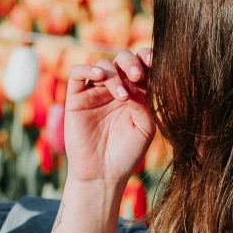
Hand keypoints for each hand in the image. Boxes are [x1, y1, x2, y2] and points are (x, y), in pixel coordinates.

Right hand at [63, 48, 154, 184]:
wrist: (103, 174)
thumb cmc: (127, 153)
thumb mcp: (144, 127)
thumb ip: (144, 102)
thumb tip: (135, 82)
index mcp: (135, 93)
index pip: (142, 66)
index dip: (147, 58)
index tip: (156, 63)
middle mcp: (115, 88)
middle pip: (122, 60)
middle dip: (132, 62)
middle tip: (138, 76)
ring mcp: (95, 92)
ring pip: (103, 65)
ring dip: (115, 75)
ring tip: (122, 96)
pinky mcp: (76, 98)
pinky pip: (78, 73)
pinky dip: (88, 69)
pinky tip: (100, 77)